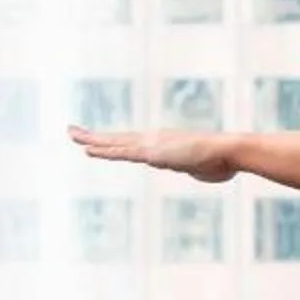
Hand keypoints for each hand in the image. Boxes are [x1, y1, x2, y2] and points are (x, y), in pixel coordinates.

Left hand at [68, 125, 238, 182]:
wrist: (229, 151)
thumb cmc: (222, 160)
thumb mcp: (204, 168)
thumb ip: (196, 167)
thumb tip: (201, 168)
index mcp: (164, 144)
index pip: (132, 143)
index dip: (114, 142)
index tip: (98, 141)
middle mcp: (154, 140)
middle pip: (118, 138)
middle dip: (94, 136)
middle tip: (72, 130)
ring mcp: (151, 145)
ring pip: (115, 142)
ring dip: (91, 139)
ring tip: (71, 134)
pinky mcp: (151, 153)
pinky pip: (122, 152)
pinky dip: (104, 151)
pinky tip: (87, 150)